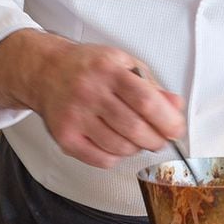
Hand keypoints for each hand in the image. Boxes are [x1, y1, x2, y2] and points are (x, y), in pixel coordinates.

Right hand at [0, 29, 184, 167]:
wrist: (47, 71)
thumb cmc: (91, 68)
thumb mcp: (125, 64)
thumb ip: (153, 86)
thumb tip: (176, 106)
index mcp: (109, 70)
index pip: (146, 101)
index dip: (167, 121)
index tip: (176, 129)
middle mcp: (90, 92)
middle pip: (134, 128)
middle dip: (156, 140)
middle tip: (160, 139)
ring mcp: (75, 116)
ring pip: (119, 147)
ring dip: (137, 148)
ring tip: (137, 138)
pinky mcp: (64, 136)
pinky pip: (101, 160)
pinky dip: (117, 157)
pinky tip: (117, 144)